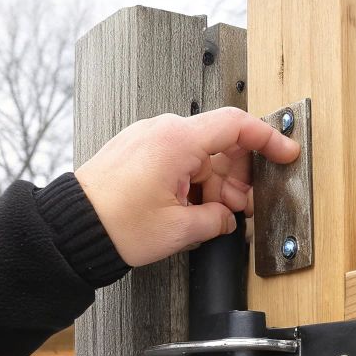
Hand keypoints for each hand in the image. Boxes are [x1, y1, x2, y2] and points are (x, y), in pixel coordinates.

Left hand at [75, 107, 301, 267]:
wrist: (71, 229)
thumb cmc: (113, 224)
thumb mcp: (178, 230)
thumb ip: (215, 221)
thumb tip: (226, 218)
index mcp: (176, 141)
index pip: (236, 125)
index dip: (267, 139)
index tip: (285, 153)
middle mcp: (162, 131)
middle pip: (219, 144)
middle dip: (237, 177)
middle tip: (242, 208)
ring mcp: (147, 139)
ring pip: (198, 155)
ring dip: (213, 184)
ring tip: (213, 216)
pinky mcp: (136, 151)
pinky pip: (176, 160)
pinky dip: (192, 181)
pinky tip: (192, 208)